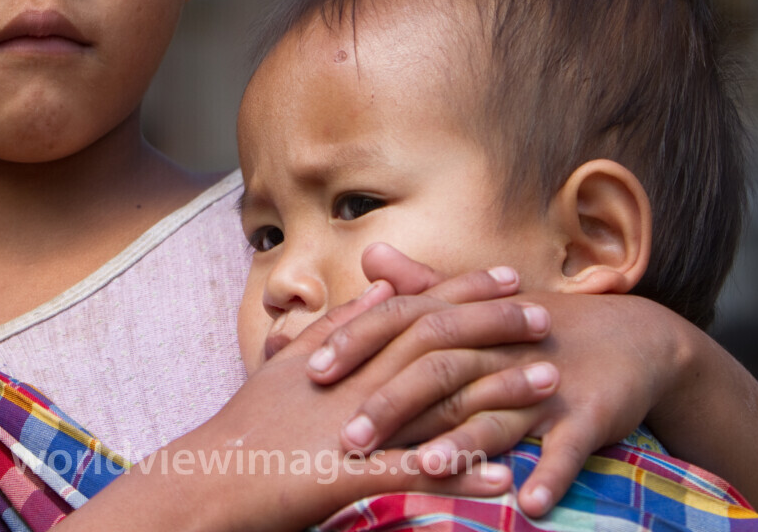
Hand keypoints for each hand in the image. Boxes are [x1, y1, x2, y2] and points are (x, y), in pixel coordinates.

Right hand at [69, 282, 537, 531]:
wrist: (208, 479)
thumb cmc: (249, 427)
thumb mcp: (290, 364)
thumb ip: (339, 325)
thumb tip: (380, 289)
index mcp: (345, 354)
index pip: (415, 309)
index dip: (465, 291)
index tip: (512, 278)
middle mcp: (356, 382)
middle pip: (437, 342)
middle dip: (496, 327)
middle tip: (546, 318)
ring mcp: (354, 427)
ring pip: (438, 401)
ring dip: (498, 392)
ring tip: (548, 385)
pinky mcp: (348, 476)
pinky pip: (414, 474)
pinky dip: (462, 473)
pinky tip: (505, 476)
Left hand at [306, 245, 674, 515]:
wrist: (634, 339)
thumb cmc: (541, 328)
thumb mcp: (481, 307)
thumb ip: (424, 287)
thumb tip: (372, 256)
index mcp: (471, 321)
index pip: (404, 324)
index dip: (358, 344)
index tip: (312, 372)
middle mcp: (501, 347)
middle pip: (440, 371)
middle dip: (392, 405)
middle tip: (347, 439)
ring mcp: (547, 382)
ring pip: (498, 414)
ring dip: (463, 444)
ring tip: (426, 469)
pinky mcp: (589, 414)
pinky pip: (568, 449)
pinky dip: (551, 474)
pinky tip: (529, 501)